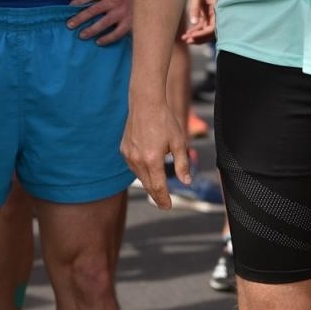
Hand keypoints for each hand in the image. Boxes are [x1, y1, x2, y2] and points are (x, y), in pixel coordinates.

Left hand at [67, 0, 132, 44]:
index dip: (80, 0)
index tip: (70, 7)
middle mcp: (115, 0)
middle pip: (94, 10)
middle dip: (80, 18)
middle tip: (69, 25)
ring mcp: (122, 13)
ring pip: (103, 23)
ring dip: (91, 30)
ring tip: (81, 35)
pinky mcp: (129, 23)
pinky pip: (116, 33)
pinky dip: (107, 39)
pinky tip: (98, 42)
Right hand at [122, 83, 188, 209]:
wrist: (145, 103)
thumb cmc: (164, 121)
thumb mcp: (179, 142)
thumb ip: (182, 164)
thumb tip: (186, 182)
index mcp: (152, 159)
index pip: (158, 187)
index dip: (164, 199)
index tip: (167, 207)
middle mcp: (138, 159)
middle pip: (148, 185)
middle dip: (157, 195)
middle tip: (164, 203)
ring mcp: (129, 155)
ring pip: (140, 176)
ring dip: (149, 183)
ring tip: (158, 188)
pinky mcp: (124, 149)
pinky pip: (133, 166)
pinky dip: (141, 171)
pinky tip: (148, 169)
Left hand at [182, 0, 217, 42]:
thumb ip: (195, 8)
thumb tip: (193, 23)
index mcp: (216, 6)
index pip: (212, 27)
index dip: (203, 34)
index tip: (192, 36)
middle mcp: (215, 10)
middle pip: (210, 30)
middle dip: (199, 37)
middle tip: (187, 40)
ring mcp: (211, 9)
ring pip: (206, 27)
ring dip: (197, 33)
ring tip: (185, 38)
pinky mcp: (206, 7)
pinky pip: (203, 21)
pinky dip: (196, 27)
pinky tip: (188, 31)